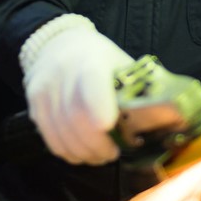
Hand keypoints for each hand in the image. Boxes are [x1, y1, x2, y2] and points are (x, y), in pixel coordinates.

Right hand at [19, 14, 134, 164]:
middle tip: (113, 154)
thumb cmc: (98, 58)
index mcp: (91, 61)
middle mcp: (63, 73)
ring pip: (62, 133)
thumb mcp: (120, 64)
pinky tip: (81, 152)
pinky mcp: (34, 105)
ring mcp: (44, 90)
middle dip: (97, 144)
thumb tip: (166, 121)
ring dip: (83, 153)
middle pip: (76, 118)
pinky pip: (49, 138)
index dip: (98, 106)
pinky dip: (67, 151)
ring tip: (99, 156)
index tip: (109, 126)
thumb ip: (135, 90)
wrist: (57, 44)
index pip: (91, 83)